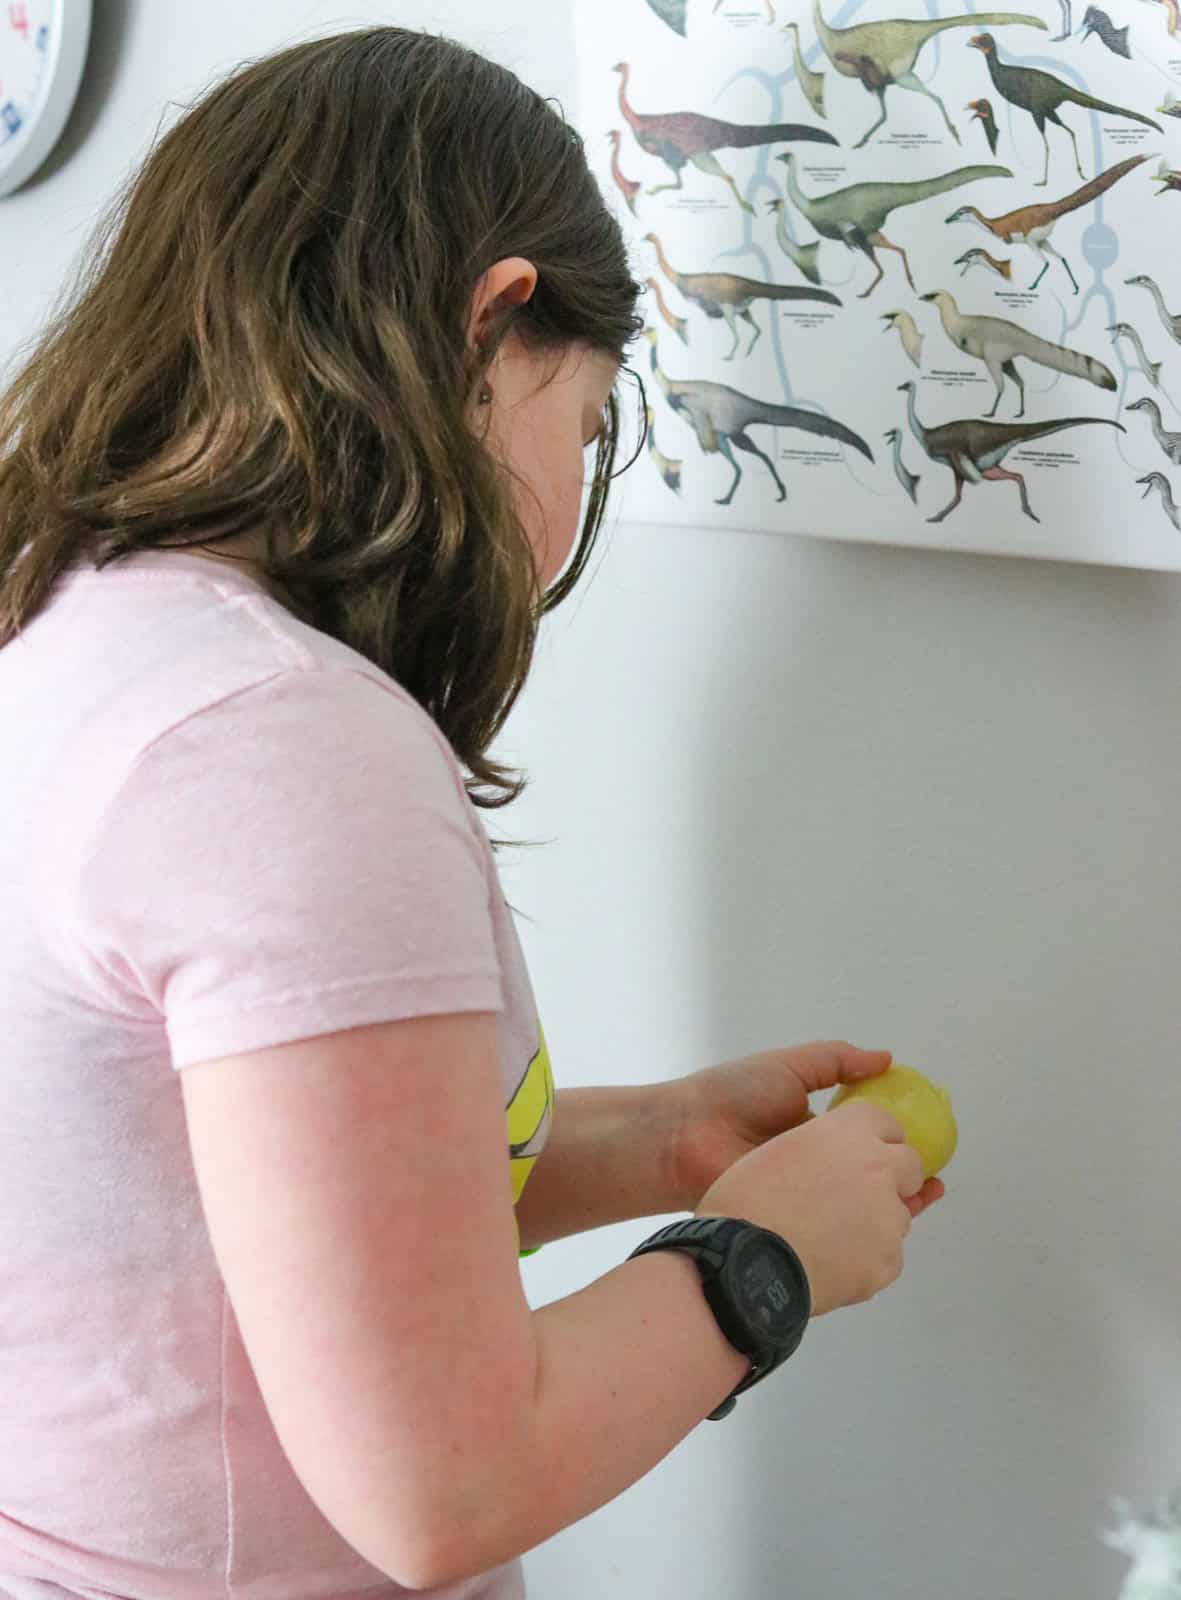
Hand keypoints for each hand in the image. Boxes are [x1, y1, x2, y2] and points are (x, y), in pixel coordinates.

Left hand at [666, 1040, 944, 1218]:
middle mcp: (814, 1164)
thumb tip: (887, 1059)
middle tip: (932, 1181)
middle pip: (867, 1176)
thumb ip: (837, 1061)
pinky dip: (858, 1228)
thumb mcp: (790, 1067)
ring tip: (920, 1201)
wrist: (683, 1137)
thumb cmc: (733, 1094)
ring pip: (855, 1205)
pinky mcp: (793, 1221)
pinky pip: (831, 1227)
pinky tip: (884, 1223)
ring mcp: (804, 1195)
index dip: (897, 1143)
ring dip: (888, 1206)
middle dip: (902, 1182)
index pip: (867, 1139)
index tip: (930, 1144)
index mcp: (815, 1129)